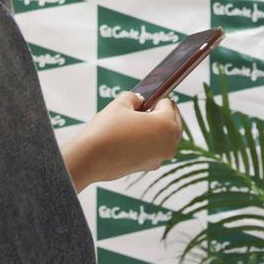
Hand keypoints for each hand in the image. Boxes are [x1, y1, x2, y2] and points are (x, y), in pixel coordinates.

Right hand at [63, 92, 181, 189]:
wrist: (91, 157)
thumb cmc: (107, 130)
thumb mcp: (119, 104)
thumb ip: (133, 97)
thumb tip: (139, 99)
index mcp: (168, 125)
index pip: (168, 104)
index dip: (155, 99)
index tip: (146, 98)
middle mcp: (171, 143)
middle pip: (172, 122)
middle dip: (159, 114)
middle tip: (142, 109)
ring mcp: (162, 157)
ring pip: (164, 137)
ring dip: (154, 129)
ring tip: (134, 124)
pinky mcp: (151, 166)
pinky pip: (154, 150)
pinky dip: (147, 143)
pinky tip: (130, 139)